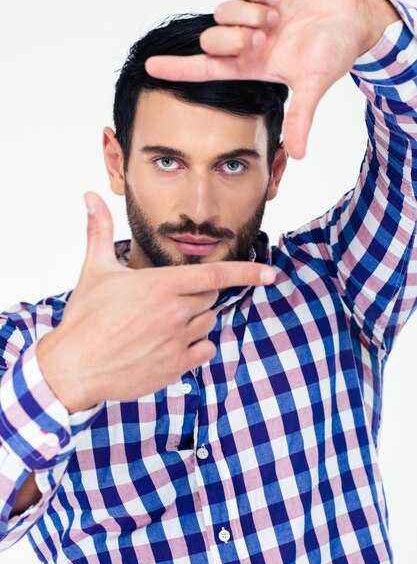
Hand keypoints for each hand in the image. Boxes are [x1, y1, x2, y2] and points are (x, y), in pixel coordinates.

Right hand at [37, 192, 275, 412]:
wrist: (74, 367)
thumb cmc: (84, 318)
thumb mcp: (95, 270)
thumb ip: (99, 230)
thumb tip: (89, 196)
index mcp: (162, 285)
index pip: (217, 275)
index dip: (248, 273)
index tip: (272, 274)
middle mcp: (176, 312)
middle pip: (210, 297)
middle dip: (196, 294)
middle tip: (164, 301)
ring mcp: (178, 341)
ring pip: (208, 323)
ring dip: (194, 320)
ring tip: (159, 324)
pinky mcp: (176, 367)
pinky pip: (204, 350)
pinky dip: (194, 346)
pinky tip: (166, 345)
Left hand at [145, 0, 398, 158]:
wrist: (353, 16)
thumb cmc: (333, 52)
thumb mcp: (314, 85)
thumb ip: (302, 118)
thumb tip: (297, 155)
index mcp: (251, 66)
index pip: (205, 70)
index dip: (178, 69)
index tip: (149, 68)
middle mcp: (245, 41)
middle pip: (210, 40)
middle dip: (233, 38)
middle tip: (265, 37)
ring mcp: (251, 13)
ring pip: (222, 11)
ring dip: (250, 14)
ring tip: (277, 17)